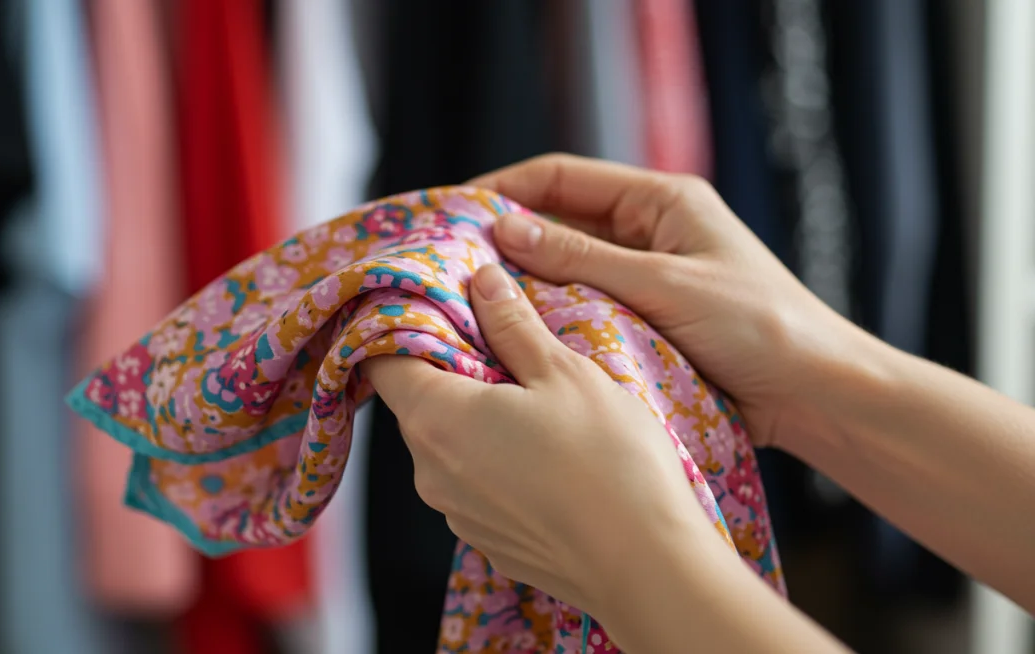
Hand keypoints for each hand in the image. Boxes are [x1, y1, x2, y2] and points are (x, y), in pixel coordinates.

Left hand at [360, 263, 720, 614]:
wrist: (646, 566)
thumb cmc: (608, 462)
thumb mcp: (563, 372)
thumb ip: (512, 323)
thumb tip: (481, 280)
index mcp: (435, 419)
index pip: (381, 360)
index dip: (404, 326)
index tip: (441, 306)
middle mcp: (429, 472)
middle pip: (418, 401)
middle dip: (453, 367)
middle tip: (506, 343)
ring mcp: (456, 513)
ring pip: (449, 444)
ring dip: (479, 416)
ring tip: (538, 401)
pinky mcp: (487, 541)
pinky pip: (476, 484)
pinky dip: (497, 460)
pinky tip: (549, 454)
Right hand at [469, 153, 875, 450]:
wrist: (816, 393)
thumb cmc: (757, 326)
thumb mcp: (662, 284)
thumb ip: (581, 258)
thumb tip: (504, 228)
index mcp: (662, 201)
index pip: (562, 178)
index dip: (504, 188)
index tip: (452, 211)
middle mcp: (649, 233)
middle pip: (560, 222)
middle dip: (506, 239)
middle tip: (449, 262)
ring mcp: (646, 278)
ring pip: (567, 270)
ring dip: (525, 283)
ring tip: (471, 300)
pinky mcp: (646, 321)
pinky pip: (585, 309)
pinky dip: (552, 318)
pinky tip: (516, 334)